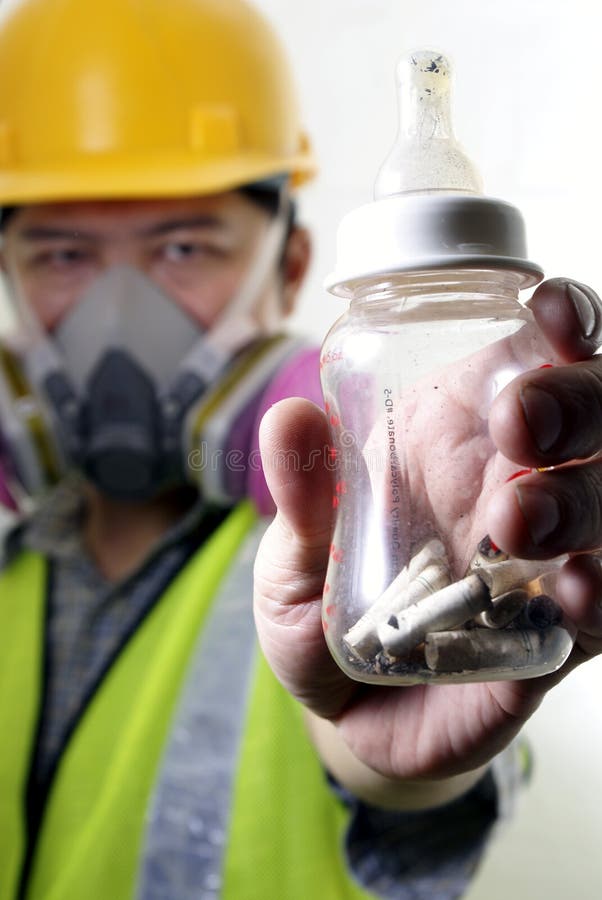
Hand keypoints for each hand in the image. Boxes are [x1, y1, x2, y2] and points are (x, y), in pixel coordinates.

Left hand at [253, 277, 601, 801]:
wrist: (348, 711)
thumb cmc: (322, 614)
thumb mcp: (296, 559)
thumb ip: (303, 497)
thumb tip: (287, 418)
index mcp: (457, 436)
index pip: (531, 360)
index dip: (561, 325)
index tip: (547, 311)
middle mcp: (517, 481)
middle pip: (591, 415)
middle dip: (576, 403)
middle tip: (521, 425)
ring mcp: (549, 554)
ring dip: (585, 496)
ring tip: (517, 520)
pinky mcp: (562, 633)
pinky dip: (597, 588)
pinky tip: (566, 590)